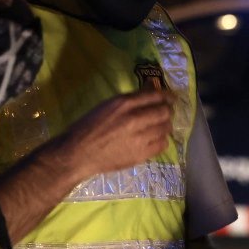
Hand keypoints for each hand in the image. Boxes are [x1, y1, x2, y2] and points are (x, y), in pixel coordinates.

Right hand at [56, 91, 172, 177]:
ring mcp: (140, 137)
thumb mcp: (107, 106)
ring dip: (165, 126)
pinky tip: (155, 140)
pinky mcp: (141, 154)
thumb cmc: (88, 127)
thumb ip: (129, 101)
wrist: (78, 153)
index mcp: (124, 103)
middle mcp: (135, 118)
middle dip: (168, 111)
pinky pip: (162, 144)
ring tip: (160, 127)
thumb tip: (149, 93)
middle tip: (167, 113)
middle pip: (164, 112)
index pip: (155, 95)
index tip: (171, 98)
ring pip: (165, 128)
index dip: (167, 96)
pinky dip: (162, 140)